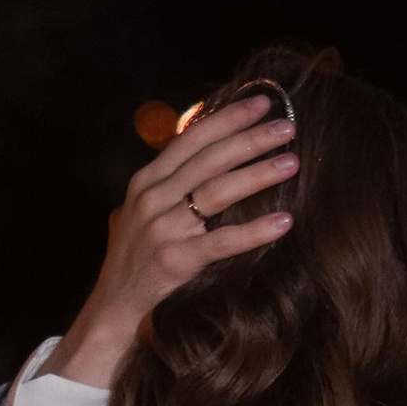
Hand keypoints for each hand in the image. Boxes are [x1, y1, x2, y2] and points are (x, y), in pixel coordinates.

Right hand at [47, 94, 295, 388]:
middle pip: (210, 159)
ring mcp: (162, 228)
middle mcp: (152, 197)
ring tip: (292, 162)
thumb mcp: (145, 208)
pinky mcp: (176, 260)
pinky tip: (284, 221)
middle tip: (287, 128)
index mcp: (147, 180)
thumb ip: (173, 180)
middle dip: (251, 139)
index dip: (228, 118)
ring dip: (258, 174)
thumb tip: (215, 150)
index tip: (261, 102)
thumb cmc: (137, 253)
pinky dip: (255, 230)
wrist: (114, 303)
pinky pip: (223, 241)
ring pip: (218, 192)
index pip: (192, 138)